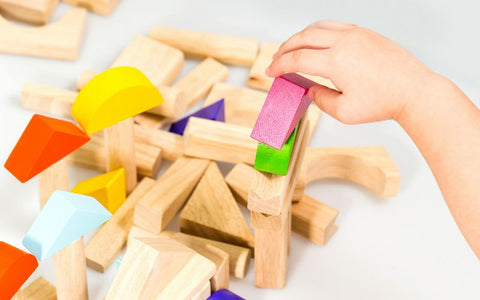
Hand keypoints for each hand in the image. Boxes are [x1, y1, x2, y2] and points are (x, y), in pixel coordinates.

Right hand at [266, 20, 438, 123]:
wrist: (413, 90)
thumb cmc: (383, 102)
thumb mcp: (345, 112)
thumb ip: (321, 100)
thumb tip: (311, 90)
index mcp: (336, 61)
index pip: (297, 60)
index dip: (279, 66)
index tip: (270, 72)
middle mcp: (344, 42)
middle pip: (303, 39)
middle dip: (284, 49)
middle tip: (275, 60)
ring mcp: (356, 34)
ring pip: (317, 28)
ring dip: (299, 37)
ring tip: (292, 49)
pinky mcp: (365, 33)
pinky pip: (334, 25)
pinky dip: (318, 32)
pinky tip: (316, 42)